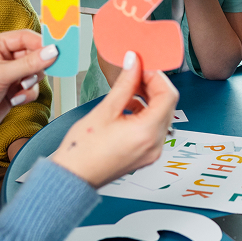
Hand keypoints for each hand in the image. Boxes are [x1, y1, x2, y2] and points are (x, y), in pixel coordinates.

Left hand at [0, 30, 58, 140]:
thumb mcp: (0, 75)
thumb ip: (29, 63)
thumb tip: (52, 52)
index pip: (25, 37)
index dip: (41, 43)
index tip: (57, 51)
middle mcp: (2, 57)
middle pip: (33, 54)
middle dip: (35, 67)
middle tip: (34, 75)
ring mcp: (8, 74)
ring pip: (35, 72)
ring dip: (30, 82)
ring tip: (19, 89)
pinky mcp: (13, 90)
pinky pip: (31, 87)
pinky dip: (27, 94)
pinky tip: (15, 100)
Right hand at [51, 50, 178, 187]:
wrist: (73, 176)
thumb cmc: (82, 151)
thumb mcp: (105, 110)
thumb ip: (124, 84)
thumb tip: (133, 63)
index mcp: (147, 133)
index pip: (168, 96)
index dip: (157, 77)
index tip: (143, 67)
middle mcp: (155, 144)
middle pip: (167, 105)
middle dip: (153, 86)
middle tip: (136, 73)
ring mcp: (152, 151)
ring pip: (161, 115)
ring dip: (149, 99)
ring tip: (129, 88)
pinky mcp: (146, 154)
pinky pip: (154, 128)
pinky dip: (145, 113)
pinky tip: (128, 105)